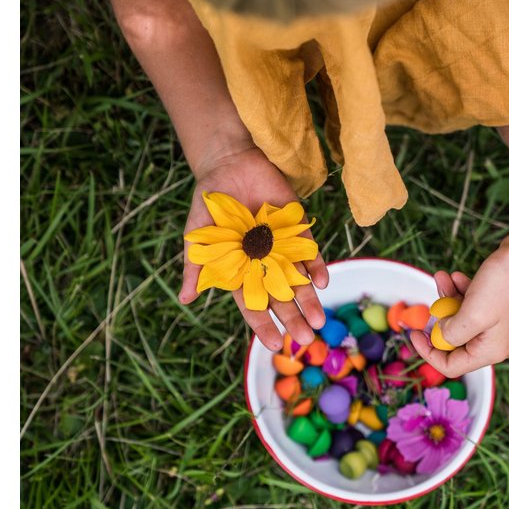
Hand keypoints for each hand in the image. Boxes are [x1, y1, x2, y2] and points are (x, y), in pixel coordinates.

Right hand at [179, 145, 328, 350]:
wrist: (230, 164)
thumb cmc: (210, 204)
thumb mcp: (198, 236)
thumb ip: (196, 267)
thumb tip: (185, 300)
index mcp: (240, 271)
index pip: (253, 303)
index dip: (264, 324)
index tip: (275, 344)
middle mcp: (264, 263)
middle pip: (280, 297)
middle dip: (292, 318)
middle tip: (305, 338)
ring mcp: (282, 246)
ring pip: (299, 279)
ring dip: (310, 299)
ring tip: (319, 321)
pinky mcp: (297, 227)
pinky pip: (309, 250)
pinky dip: (316, 265)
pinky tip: (322, 281)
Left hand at [409, 243, 508, 377]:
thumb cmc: (507, 282)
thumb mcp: (472, 313)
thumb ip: (452, 333)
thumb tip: (441, 336)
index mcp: (494, 350)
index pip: (452, 365)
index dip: (428, 352)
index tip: (413, 332)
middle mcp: (501, 342)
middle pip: (458, 340)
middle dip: (441, 317)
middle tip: (432, 298)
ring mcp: (504, 323)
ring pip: (465, 318)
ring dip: (449, 298)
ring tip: (442, 277)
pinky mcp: (505, 305)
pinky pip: (476, 305)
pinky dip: (463, 291)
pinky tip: (458, 276)